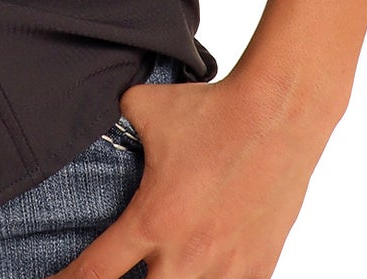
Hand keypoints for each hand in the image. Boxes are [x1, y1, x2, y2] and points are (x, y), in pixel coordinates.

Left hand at [47, 70, 333, 277]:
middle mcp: (186, 255)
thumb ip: (114, 122)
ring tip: (162, 272)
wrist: (276, 114)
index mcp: (152, 219)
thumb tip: (90, 116)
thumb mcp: (144, 105)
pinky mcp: (258, 269)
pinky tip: (202, 273)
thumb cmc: (210, 109)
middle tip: (116, 275)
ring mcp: (226, 269)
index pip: (94, 274)